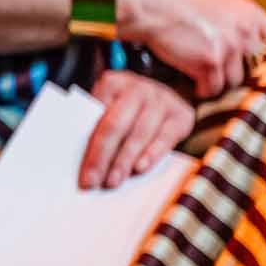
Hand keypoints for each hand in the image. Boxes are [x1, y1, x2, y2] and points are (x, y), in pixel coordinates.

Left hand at [79, 69, 193, 188]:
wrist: (164, 95)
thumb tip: (85, 164)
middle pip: (116, 125)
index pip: (97, 118)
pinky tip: (140, 168)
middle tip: (95, 182)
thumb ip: (99, 128)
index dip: (89, 148)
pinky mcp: (181, 115)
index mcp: (113, 83)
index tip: (83, 174)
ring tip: (113, 181)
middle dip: (103, 157)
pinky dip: (152, 155)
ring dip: (125, 161)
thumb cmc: (129, 108)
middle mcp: (137, 88)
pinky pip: (165, 138)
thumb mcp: (111, 107)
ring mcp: (161, 99)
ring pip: (140, 133)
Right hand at [120, 0, 265, 97]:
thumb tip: (250, 55)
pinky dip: (199, 87)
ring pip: (232, 83)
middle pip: (255, 70)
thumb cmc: (176, 5)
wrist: (150, 5)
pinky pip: (211, 89)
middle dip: (238, 75)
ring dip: (215, 82)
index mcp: (249, 14)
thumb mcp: (217, 7)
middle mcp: (244, 31)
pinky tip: (188, 77)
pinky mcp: (210, 64)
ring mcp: (229, 48)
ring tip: (198, 70)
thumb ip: (238, 27)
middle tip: (222, 73)